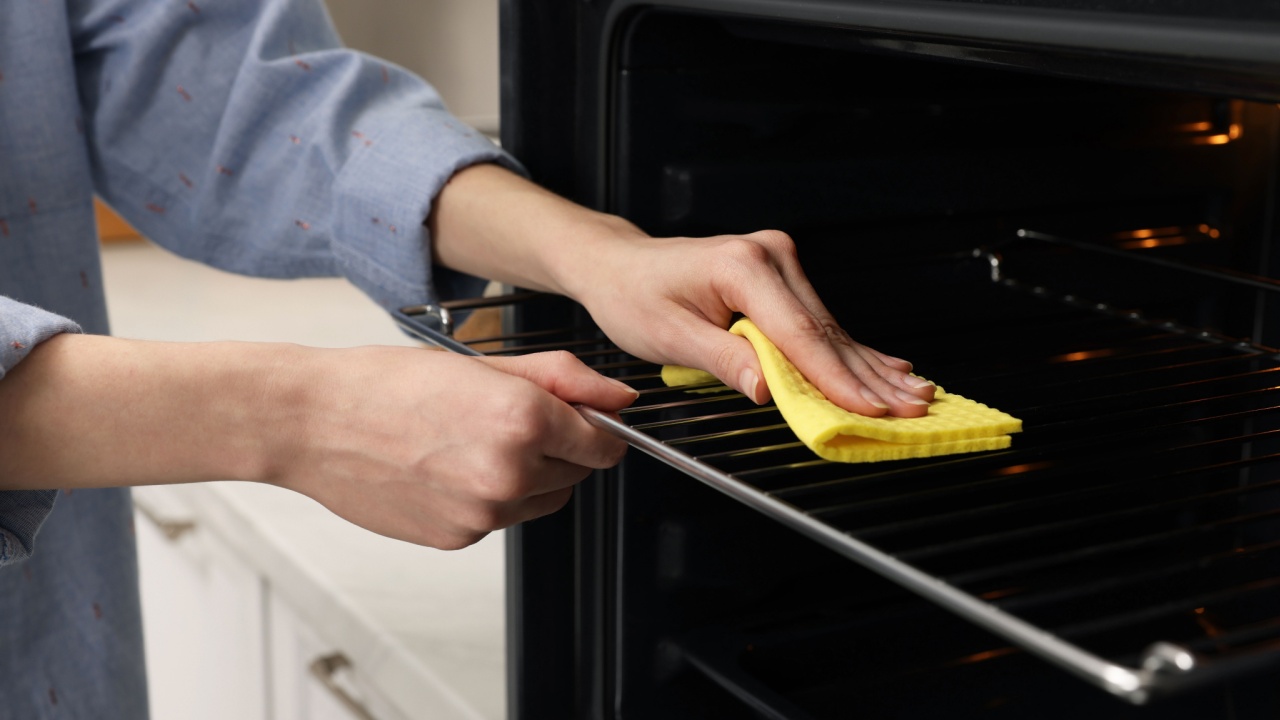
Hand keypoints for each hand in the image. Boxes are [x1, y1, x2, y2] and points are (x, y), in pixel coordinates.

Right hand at [270, 347, 634, 548]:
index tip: (583, 420)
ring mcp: (484, 513)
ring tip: (472, 442)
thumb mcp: (485, 362)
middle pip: (578, 474)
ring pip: (544, 501)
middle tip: (505, 419)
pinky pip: (502, 520)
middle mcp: (510, 472)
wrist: (312, 422)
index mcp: (524, 420)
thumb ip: (565, 378)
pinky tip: (449, 467)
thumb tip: (619, 397)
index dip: (596, 428)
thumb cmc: (386, 384)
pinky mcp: (460, 538)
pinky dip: (491, 498)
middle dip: (559, 449)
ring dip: (529, 476)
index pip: (605, 444)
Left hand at [427, 163, 932, 416]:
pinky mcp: (780, 278)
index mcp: (742, 267)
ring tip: (915, 395)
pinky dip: (851, 352)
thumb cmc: (633, 295)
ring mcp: (779, 264)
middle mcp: (770, 257)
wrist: (618, 266)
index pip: (801, 334)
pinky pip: (819, 323)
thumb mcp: (669, 335)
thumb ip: (724, 359)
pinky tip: (886, 368)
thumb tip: (766, 388)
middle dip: (870, 377)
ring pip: (831, 329)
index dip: (837, 379)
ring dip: (871, 367)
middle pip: (827, 331)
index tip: (870, 408)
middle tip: (912, 409)